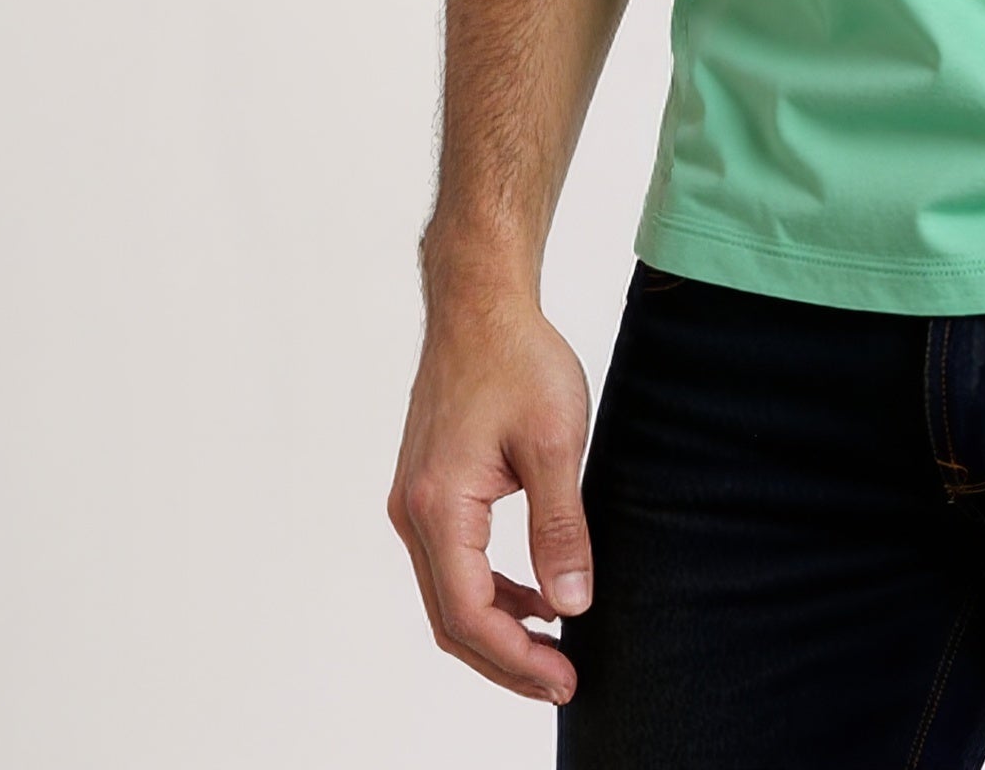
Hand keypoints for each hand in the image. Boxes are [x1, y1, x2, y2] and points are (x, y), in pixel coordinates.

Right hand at [388, 293, 593, 706]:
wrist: (480, 304)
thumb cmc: (517, 358)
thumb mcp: (555, 441)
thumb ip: (561, 527)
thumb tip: (572, 605)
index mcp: (439, 505)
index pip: (469, 612)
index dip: (516, 658)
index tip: (565, 678)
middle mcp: (412, 512)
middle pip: (451, 618)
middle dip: (506, 658)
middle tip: (563, 680)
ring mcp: (414, 501)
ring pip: (448, 594)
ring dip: (498, 627)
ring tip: (555, 647)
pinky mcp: (427, 489)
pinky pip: (451, 562)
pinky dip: (489, 590)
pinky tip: (534, 595)